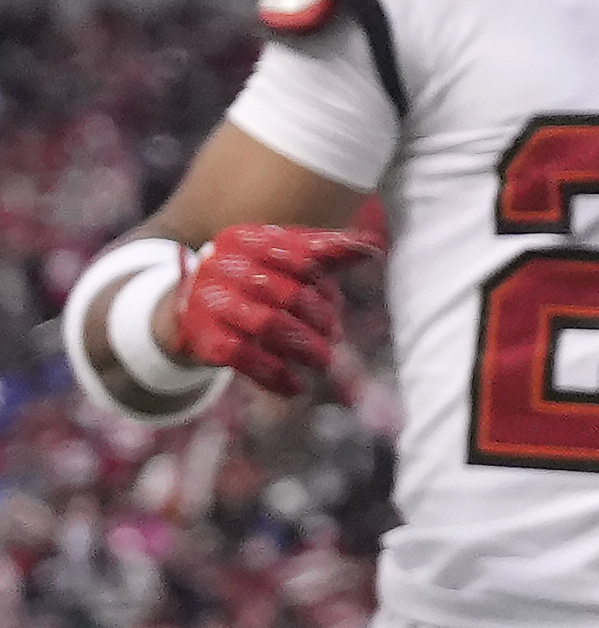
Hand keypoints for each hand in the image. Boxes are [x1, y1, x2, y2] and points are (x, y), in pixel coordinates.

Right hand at [162, 224, 366, 396]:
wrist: (193, 310)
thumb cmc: (255, 277)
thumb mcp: (287, 258)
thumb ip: (328, 251)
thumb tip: (374, 245)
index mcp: (245, 240)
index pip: (300, 258)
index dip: (324, 285)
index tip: (336, 303)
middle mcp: (222, 267)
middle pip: (287, 293)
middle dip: (319, 317)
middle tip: (335, 334)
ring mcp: (210, 303)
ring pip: (268, 325)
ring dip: (304, 347)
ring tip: (324, 361)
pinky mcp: (205, 339)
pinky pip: (244, 358)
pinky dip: (275, 376)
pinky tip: (296, 387)